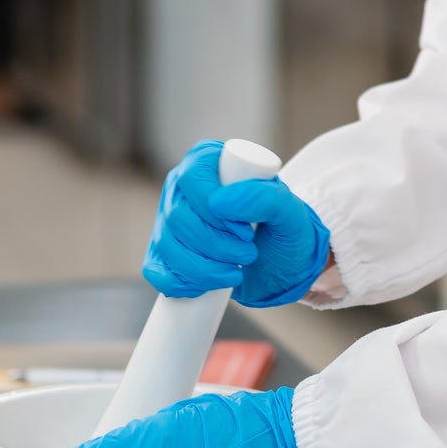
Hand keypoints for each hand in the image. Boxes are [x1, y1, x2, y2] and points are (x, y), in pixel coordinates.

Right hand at [144, 141, 330, 307]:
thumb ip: (264, 198)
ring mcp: (168, 220)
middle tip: (248, 254)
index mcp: (209, 161)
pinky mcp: (164, 253)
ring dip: (204, 269)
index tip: (245, 232)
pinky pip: (157, 271)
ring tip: (235, 270)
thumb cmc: (285, 231)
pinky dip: (183, 283)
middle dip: (215, 245)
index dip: (215, 210)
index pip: (193, 179)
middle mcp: (182, 187)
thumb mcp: (289, 212)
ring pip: (166, 246)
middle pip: (178, 217)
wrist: (284, 266)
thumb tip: (220, 202)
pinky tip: (206, 286)